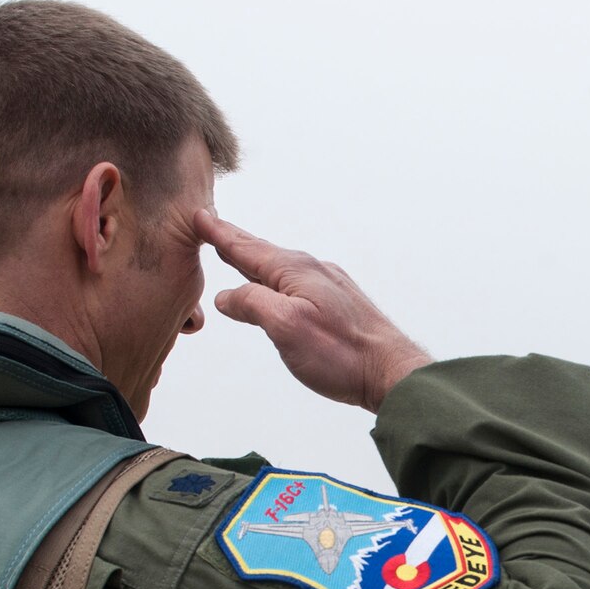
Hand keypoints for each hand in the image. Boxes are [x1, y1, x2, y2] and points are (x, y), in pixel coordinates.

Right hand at [197, 211, 431, 411]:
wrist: (391, 371)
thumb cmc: (341, 353)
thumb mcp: (286, 327)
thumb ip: (252, 304)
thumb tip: (226, 296)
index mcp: (295, 271)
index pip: (247, 249)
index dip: (220, 235)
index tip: (199, 217)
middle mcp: (312, 270)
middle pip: (263, 253)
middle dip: (234, 240)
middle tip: (211, 225)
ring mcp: (327, 286)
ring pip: (280, 267)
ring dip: (255, 258)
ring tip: (237, 251)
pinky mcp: (338, 303)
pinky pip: (296, 281)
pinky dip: (275, 277)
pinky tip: (276, 284)